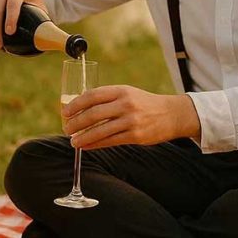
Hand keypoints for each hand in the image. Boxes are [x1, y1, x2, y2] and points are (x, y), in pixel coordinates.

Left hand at [63, 85, 200, 149]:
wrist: (171, 114)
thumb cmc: (144, 103)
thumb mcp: (127, 93)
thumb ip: (107, 98)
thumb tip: (80, 106)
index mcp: (121, 90)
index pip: (92, 95)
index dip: (76, 104)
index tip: (65, 112)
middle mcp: (126, 104)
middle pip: (93, 114)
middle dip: (76, 123)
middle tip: (66, 128)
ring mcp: (131, 120)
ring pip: (100, 130)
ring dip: (83, 137)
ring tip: (73, 141)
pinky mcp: (136, 136)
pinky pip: (110, 141)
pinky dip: (95, 144)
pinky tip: (86, 146)